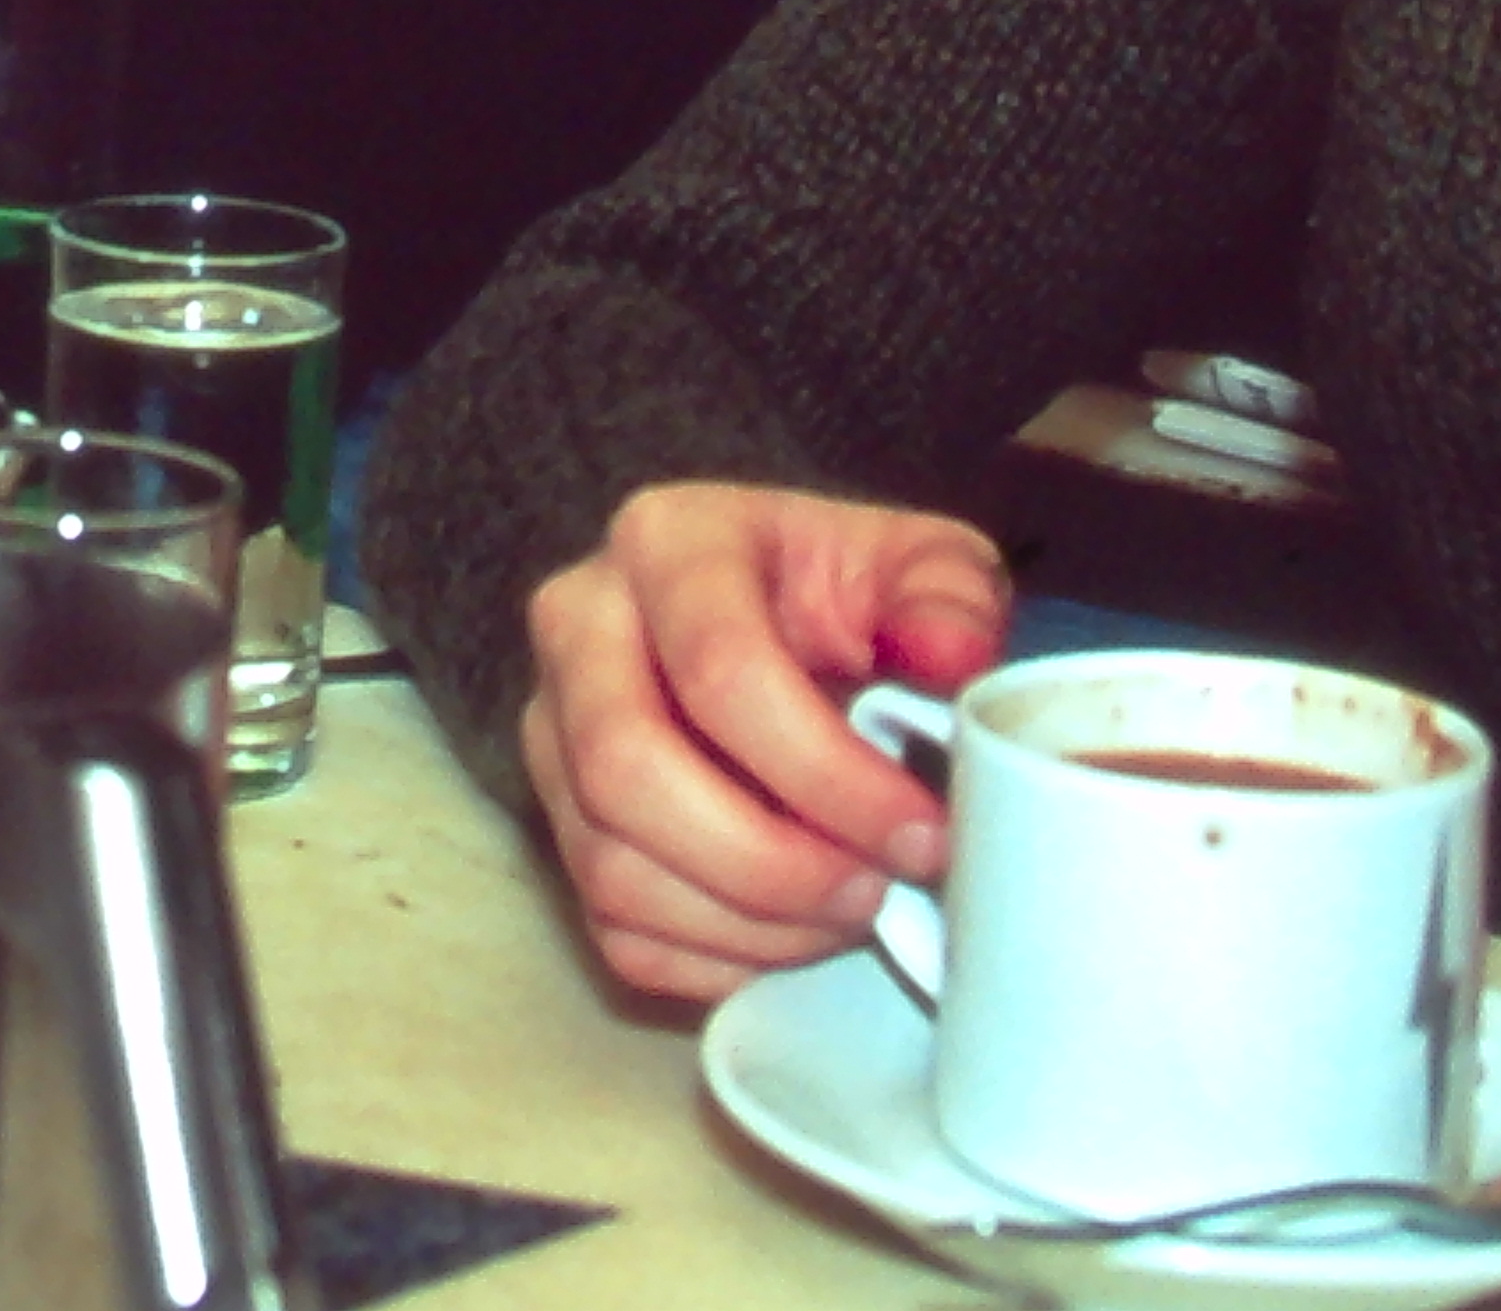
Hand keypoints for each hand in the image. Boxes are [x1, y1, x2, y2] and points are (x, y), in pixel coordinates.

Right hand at [516, 481, 1010, 1002]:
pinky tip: (796, 932)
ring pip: (610, 866)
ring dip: (748, 923)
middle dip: (766, 862)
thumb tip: (948, 657)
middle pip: (624, 770)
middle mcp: (578, 627)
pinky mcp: (558, 824)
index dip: (826, 773)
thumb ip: (949, 595)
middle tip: (874, 891)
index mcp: (666, 541)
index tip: (922, 833)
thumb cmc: (854, 598)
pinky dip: (716, 959)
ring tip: (850, 913)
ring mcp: (551, 733)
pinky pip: (614, 929)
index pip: (718, 667)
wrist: (782, 629)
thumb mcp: (922, 564)